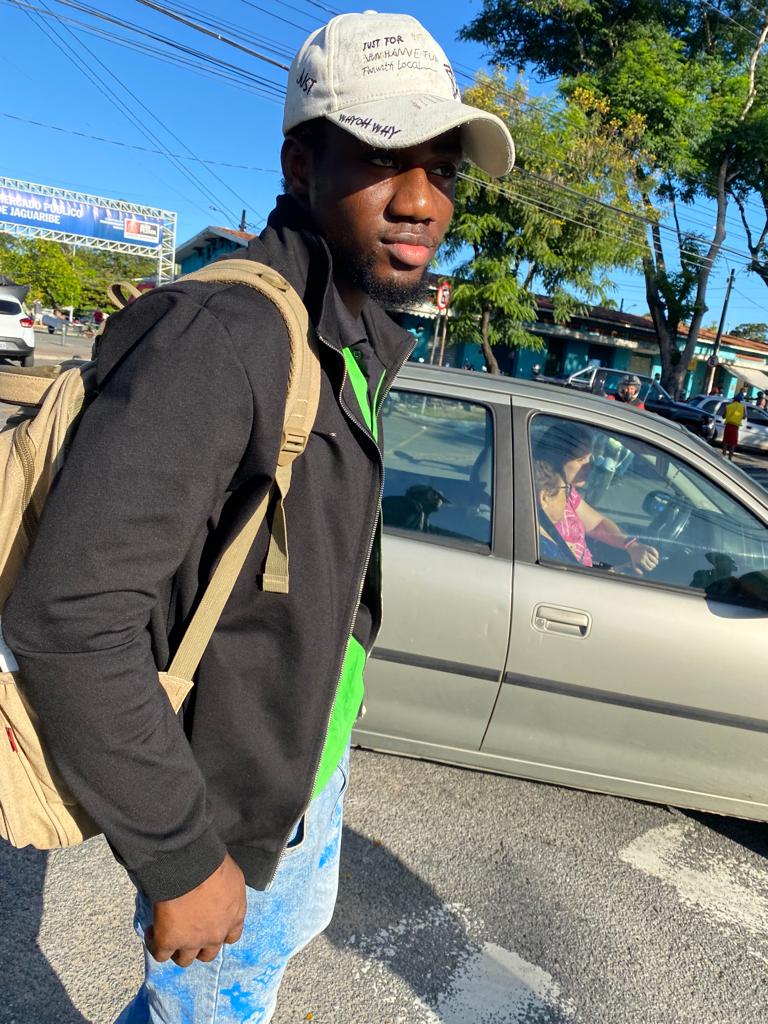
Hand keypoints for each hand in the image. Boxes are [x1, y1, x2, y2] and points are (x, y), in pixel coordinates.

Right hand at [146, 853, 246, 967]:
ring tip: (169, 934)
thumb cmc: (213, 864)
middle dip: (198, 946)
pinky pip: (160, 954)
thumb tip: (220, 893)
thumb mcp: (232, 877)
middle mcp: (215, 935)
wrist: (190, 866)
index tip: (210, 925)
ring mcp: (192, 941)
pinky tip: (152, 931)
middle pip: (207, 954)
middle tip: (188, 932)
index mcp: (234, 918)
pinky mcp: (169, 941)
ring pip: (184, 960)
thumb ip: (229, 894)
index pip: (231, 937)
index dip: (219, 933)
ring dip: (177, 950)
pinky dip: (155, 944)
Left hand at [626, 540, 659, 574]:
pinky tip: (656, 556)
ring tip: (656, 561)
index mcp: (640, 561)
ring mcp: (646, 552)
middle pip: (652, 564)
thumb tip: (642, 574)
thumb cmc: (634, 556)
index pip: (648, 568)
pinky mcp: (648, 548)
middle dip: (653, 565)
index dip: (650, 569)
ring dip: (656, 561)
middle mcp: (643, 557)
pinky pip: (654, 552)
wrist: (632, 547)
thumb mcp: (633, 563)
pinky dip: (657, 554)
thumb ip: (636, 569)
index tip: (650, 568)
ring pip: (654, 559)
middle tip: (654, 565)